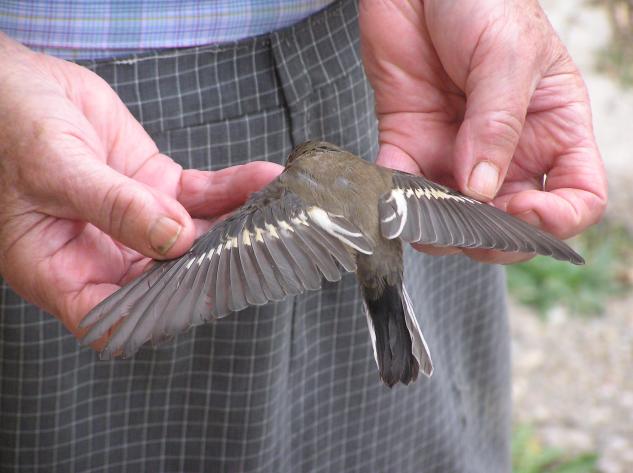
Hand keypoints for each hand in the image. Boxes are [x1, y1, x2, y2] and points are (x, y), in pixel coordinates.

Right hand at [0, 33, 280, 341]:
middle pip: (167, 280)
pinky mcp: (158, 188)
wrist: (18, 84)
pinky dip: (235, 188)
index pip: (110, 318)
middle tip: (260, 255)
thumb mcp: (56, 171)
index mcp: (61, 269)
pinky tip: (265, 178)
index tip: (200, 302)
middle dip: (213, 268)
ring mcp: (137, 221)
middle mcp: (104, 253)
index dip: (151, 320)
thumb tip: (174, 240)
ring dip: (237, 226)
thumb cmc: (9, 130)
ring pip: (195, 236)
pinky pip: (203, 196)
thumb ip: (116, 206)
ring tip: (278, 216)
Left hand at [359, 0, 606, 262]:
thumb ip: (498, 123)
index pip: (576, 197)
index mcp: (553, 128)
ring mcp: (457, 151)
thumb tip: (482, 188)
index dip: (555, 219)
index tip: (522, 211)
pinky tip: (391, 193)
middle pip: (510, 221)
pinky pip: (403, 186)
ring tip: (425, 211)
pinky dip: (395, 199)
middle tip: (467, 224)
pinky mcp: (410, 142)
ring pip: (454, 216)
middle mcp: (507, 149)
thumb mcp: (507, 54)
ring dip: (439, 225)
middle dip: (490, 235)